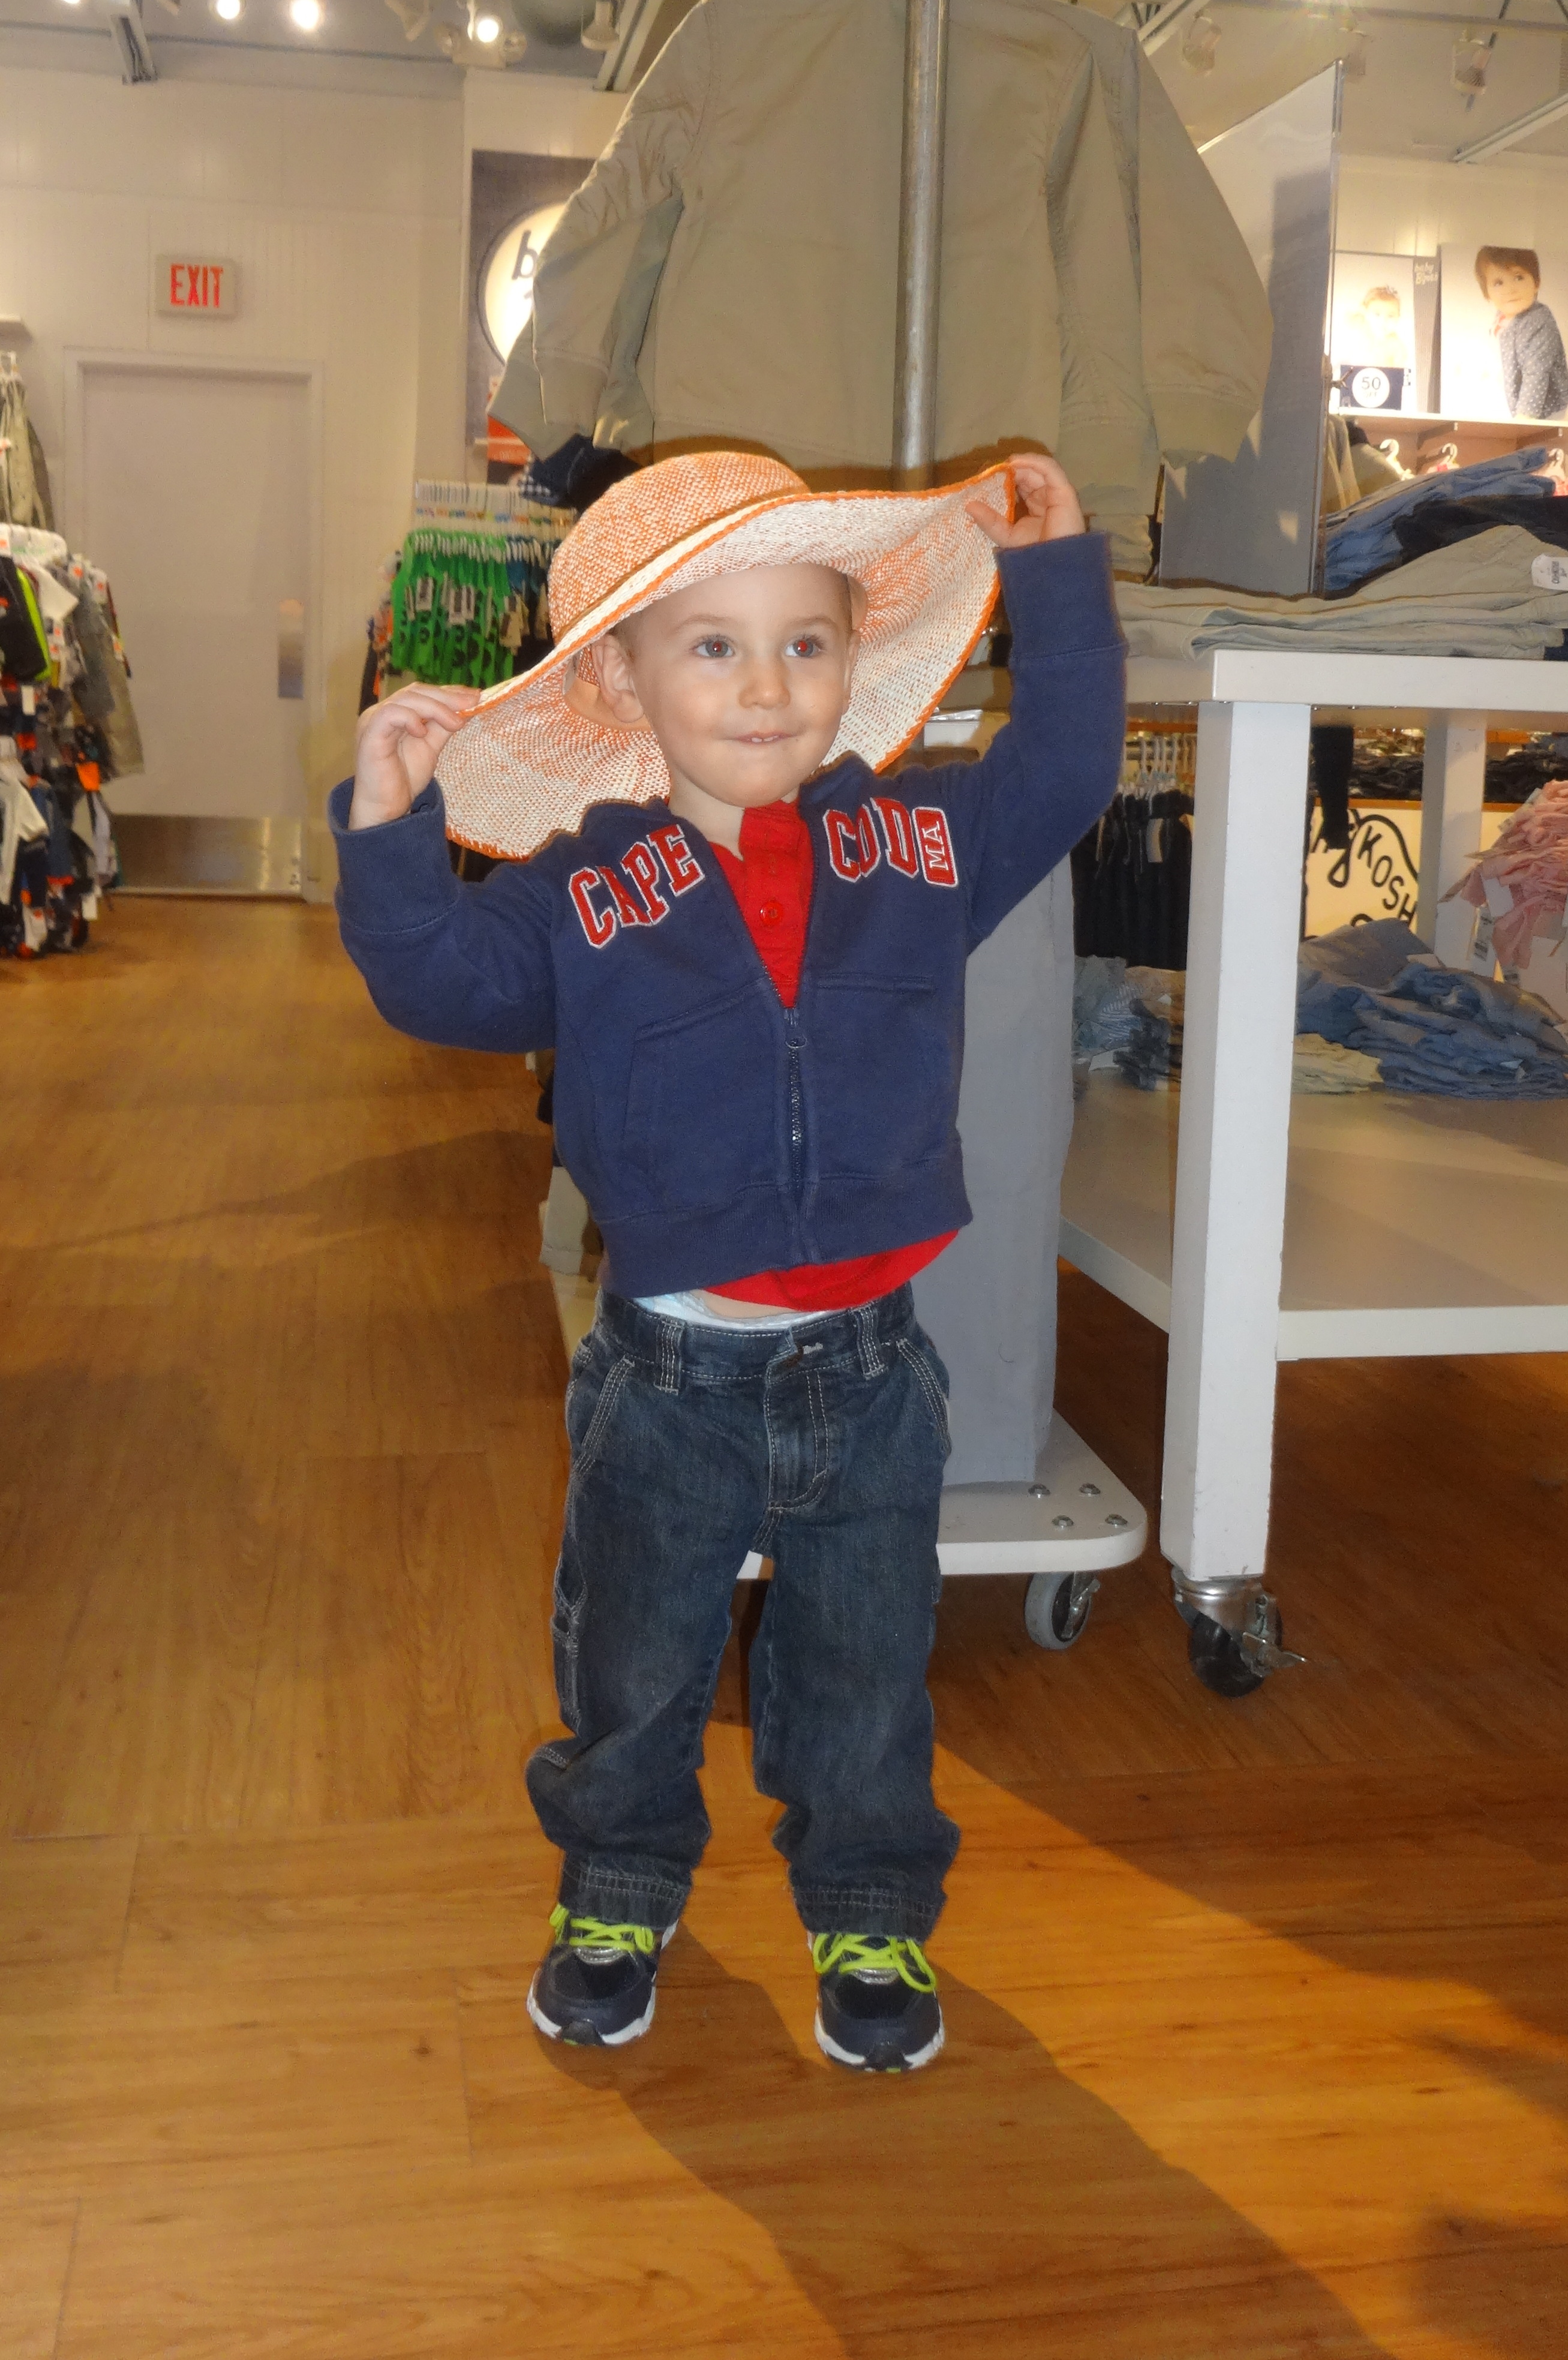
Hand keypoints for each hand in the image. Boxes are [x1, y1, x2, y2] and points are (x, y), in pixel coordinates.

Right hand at [349, 683, 481, 830]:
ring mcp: (374, 721)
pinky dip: (410, 718)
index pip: (422, 692)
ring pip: (406, 699)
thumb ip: (443, 727)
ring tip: (455, 723)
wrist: (386, 808)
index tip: (475, 697)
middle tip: (472, 703)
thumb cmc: (404, 778)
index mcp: (396, 713)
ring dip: (435, 708)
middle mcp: (383, 712)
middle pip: (416, 691)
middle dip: (446, 696)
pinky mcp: (370, 734)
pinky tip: (423, 732)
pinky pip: (389, 714)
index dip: (449, 692)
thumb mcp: (431, 747)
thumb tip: (466, 708)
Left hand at [966, 452, 1085, 548]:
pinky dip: (1033, 461)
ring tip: (1003, 465)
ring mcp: (1056, 493)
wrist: (1053, 567)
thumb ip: (990, 521)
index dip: (1004, 479)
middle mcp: (1045, 498)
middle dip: (1010, 470)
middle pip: (1027, 475)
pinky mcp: (1064, 491)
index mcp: (1034, 507)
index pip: (1019, 486)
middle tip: (992, 469)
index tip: (987, 477)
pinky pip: (1050, 468)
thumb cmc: (1032, 554)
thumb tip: (969, 505)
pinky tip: (1016, 462)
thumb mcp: (1006, 535)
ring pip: (1037, 469)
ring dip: (1020, 464)